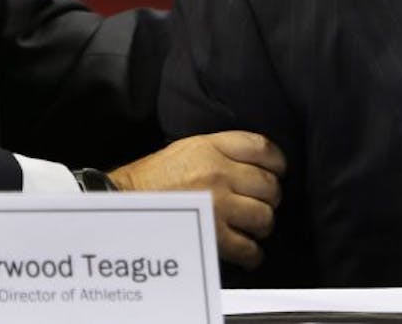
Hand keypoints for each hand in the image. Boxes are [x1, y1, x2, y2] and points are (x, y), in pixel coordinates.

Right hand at [108, 131, 284, 268]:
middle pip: (269, 185)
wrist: (124, 201)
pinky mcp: (211, 233)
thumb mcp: (187, 147)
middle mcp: (218, 172)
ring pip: (264, 216)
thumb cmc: (152, 177)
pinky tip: (248, 252)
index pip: (263, 149)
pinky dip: (253, 254)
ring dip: (263, 225)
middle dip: (270, 197)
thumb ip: (220, 150)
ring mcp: (217, 203)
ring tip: (254, 227)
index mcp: (212, 147)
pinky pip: (248, 247)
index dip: (278, 163)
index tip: (277, 172)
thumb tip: (254, 164)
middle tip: (261, 203)